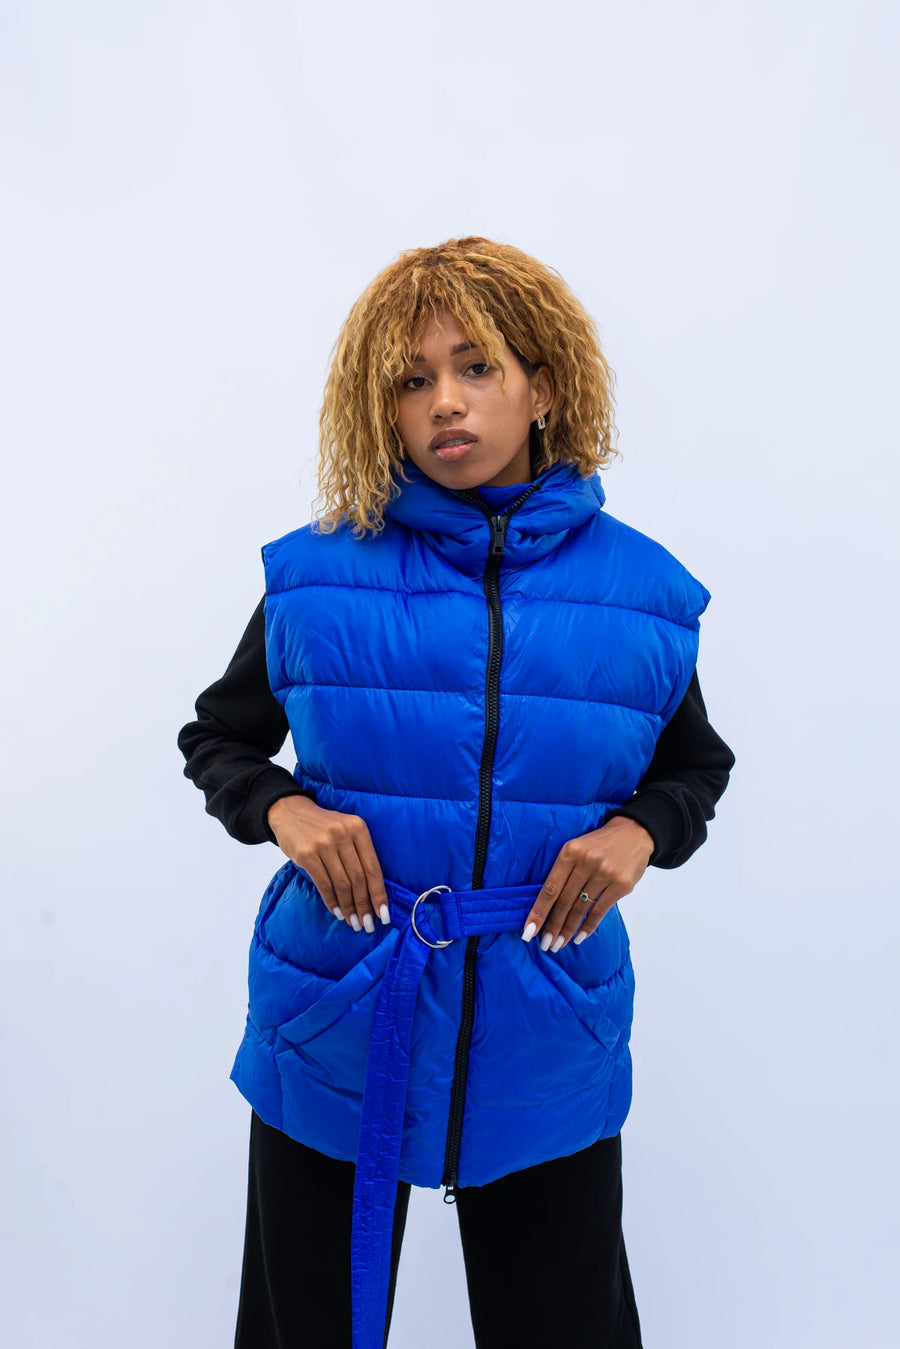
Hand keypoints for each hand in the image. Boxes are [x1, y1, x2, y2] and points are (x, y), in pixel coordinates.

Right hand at [267, 795, 390, 933]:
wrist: (290, 811)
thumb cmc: (323, 827)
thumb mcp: (345, 830)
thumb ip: (358, 854)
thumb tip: (371, 892)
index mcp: (358, 828)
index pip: (373, 867)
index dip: (379, 894)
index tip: (384, 914)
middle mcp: (343, 834)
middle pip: (359, 878)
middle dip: (364, 905)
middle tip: (367, 925)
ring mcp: (324, 844)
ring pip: (342, 884)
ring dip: (349, 907)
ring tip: (353, 922)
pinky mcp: (306, 854)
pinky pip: (323, 884)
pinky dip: (332, 901)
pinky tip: (337, 912)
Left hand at [521, 816, 654, 951]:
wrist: (634, 832)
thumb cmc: (599, 844)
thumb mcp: (576, 848)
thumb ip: (564, 872)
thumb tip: (547, 906)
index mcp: (569, 852)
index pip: (550, 888)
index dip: (539, 912)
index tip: (528, 931)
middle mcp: (586, 862)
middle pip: (564, 901)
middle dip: (553, 926)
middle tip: (545, 945)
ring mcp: (605, 873)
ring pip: (580, 908)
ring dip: (569, 930)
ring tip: (559, 944)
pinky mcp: (621, 884)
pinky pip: (600, 910)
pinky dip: (588, 926)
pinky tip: (579, 937)